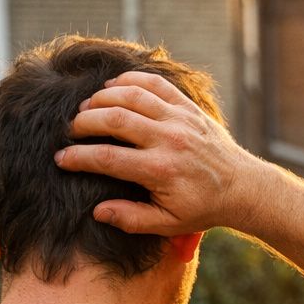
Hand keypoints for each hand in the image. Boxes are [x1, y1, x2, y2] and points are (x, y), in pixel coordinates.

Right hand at [55, 71, 270, 234]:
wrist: (241, 188)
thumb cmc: (202, 208)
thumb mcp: (168, 223)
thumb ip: (132, 219)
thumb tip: (98, 211)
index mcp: (160, 171)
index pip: (107, 159)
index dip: (79, 157)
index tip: (61, 158)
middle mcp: (168, 140)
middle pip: (114, 119)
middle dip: (84, 122)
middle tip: (70, 130)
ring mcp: (179, 119)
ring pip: (130, 95)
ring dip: (102, 98)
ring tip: (86, 109)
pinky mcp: (187, 107)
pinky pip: (154, 83)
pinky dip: (129, 80)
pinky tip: (112, 88)